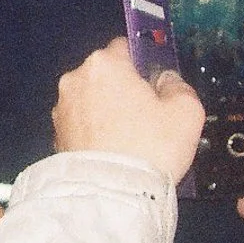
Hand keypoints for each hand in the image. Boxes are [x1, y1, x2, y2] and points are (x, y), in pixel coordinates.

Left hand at [51, 38, 203, 185]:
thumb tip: (167, 81)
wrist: (112, 195)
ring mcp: (62, 110)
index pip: (126, 48)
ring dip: (108, 114)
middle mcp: (76, 80)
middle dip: (125, 91)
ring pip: (92, 102)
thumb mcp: (186, 112)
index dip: (144, 66)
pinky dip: (95, 135)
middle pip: (107, 76)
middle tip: (148, 118)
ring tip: (130, 141)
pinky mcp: (56, 137)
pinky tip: (113, 153)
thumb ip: (178, 86)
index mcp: (105, 64)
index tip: (156, 87)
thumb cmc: (149, 148)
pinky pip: (82, 128)